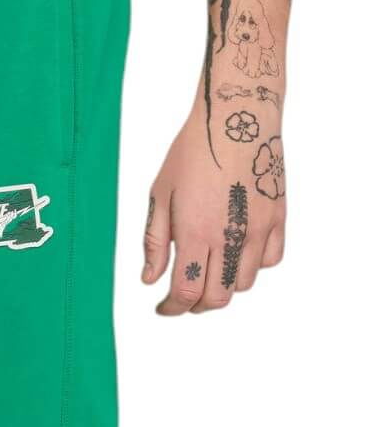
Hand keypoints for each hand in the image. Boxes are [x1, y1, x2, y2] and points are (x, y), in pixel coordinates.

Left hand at [142, 98, 285, 314]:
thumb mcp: (160, 194)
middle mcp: (229, 236)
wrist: (237, 117)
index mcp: (195, 232)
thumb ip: (154, 241)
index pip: (185, 292)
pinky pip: (270, 260)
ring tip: (208, 272)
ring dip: (223, 286)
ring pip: (243, 284)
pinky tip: (236, 254)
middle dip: (196, 305)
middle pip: (216, 298)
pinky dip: (252, 266)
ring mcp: (257, 229)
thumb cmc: (193, 152)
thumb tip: (149, 279)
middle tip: (184, 296)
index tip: (163, 308)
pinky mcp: (277, 218)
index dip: (172, 308)